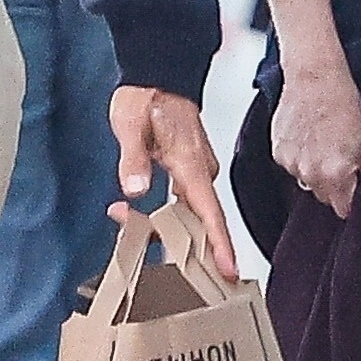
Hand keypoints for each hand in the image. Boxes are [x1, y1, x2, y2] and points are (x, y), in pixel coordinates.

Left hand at [108, 87, 237, 280]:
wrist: (156, 75)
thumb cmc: (146, 97)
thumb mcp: (131, 124)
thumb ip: (133, 159)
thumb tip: (135, 189)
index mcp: (190, 162)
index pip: (209, 210)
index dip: (219, 243)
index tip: (229, 270)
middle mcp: (199, 171)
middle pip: (204, 222)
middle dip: (197, 254)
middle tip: (188, 285)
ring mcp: (195, 172)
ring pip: (191, 216)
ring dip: (169, 235)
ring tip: (141, 243)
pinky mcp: (187, 173)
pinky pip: (182, 205)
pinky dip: (164, 220)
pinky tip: (138, 224)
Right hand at [269, 50, 360, 225]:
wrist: (317, 79)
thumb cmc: (347, 108)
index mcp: (335, 175)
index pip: (341, 209)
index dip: (350, 195)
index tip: (352, 177)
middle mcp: (309, 174)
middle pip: (323, 196)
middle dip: (333, 182)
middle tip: (340, 153)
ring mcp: (290, 163)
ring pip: (306, 180)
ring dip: (314, 168)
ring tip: (323, 140)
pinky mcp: (277, 152)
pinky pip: (290, 166)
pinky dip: (299, 156)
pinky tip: (308, 135)